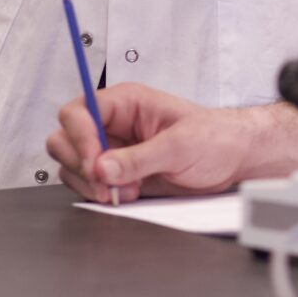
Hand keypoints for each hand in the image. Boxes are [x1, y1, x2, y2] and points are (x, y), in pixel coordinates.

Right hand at [46, 83, 297, 202]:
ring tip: (127, 189)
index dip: (79, 137)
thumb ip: (139, 158)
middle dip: (82, 164)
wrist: (233, 159)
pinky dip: (100, 194)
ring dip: (91, 183)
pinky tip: (127, 194)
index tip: (94, 163)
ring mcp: (113, 150)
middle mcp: (114, 124)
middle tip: (109, 183)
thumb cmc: (214, 137)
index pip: (78, 111)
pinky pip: (88, 184)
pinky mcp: (117, 174)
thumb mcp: (180, 145)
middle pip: (64, 138)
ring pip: (71, 164)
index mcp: (127, 102)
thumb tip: (103, 168)